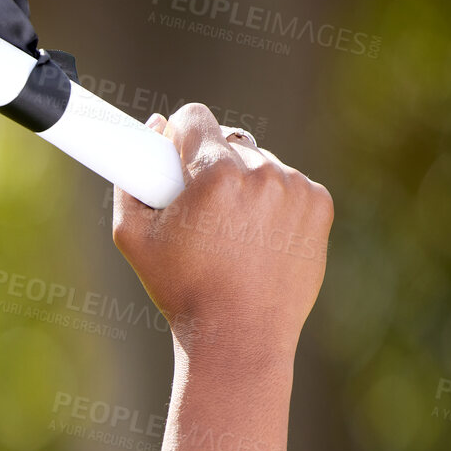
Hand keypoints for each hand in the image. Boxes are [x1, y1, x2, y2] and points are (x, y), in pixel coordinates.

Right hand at [111, 103, 333, 369]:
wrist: (239, 334)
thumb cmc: (181, 289)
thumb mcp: (133, 236)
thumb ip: (130, 178)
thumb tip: (153, 127)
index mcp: (215, 173)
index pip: (195, 116)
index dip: (178, 135)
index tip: (174, 158)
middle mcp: (262, 171)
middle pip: (228, 142)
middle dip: (210, 167)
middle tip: (200, 211)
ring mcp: (296, 187)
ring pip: (260, 163)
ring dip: (244, 183)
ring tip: (231, 234)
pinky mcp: (319, 205)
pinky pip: (289, 184)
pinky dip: (273, 202)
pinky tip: (259, 239)